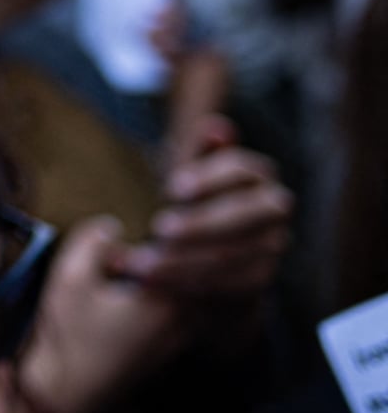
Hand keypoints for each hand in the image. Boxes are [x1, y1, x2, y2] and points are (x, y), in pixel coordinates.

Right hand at [14, 217, 189, 412]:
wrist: (67, 393)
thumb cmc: (69, 336)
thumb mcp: (70, 277)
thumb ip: (91, 242)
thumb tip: (111, 224)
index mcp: (167, 299)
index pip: (184, 251)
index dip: (170, 228)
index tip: (158, 213)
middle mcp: (184, 321)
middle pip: (197, 273)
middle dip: (177, 252)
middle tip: (156, 234)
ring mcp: (180, 339)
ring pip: (194, 295)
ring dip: (177, 274)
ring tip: (144, 260)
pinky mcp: (169, 351)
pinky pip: (184, 313)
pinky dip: (172, 296)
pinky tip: (143, 288)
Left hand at [117, 115, 290, 295]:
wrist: (210, 255)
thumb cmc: (195, 202)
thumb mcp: (192, 176)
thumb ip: (200, 151)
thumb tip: (216, 127)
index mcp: (257, 176)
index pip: (242, 169)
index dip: (209, 177)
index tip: (172, 187)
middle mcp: (273, 209)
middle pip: (242, 215)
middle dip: (200, 224)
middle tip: (157, 229)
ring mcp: (272, 245)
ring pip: (231, 254)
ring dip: (183, 260)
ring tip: (139, 263)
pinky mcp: (261, 279)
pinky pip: (228, 285)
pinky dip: (189, 284)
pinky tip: (154, 282)